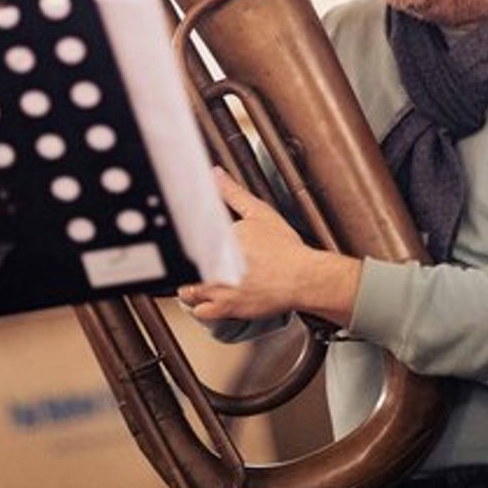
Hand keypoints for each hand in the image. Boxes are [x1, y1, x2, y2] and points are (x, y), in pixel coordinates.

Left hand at [177, 168, 360, 326]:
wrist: (303, 278)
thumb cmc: (286, 249)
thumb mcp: (259, 213)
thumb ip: (233, 193)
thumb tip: (216, 175)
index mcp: (217, 239)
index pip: (186, 238)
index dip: (185, 240)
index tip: (191, 242)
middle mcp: (213, 265)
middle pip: (183, 266)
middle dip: (189, 264)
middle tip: (197, 262)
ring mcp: (218, 288)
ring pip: (186, 291)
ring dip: (190, 286)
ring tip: (201, 281)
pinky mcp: (226, 308)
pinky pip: (200, 312)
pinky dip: (200, 307)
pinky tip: (209, 299)